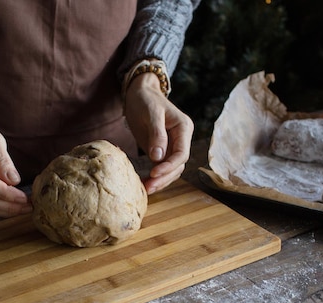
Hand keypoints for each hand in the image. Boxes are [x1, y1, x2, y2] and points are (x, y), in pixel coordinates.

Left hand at [124, 73, 193, 193]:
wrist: (139, 93)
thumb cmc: (145, 99)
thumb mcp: (151, 114)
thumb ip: (156, 135)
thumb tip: (158, 158)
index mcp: (184, 128)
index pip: (182, 153)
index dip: (169, 166)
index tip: (153, 173)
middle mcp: (181, 139)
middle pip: (177, 165)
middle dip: (164, 177)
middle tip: (148, 187)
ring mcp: (173, 146)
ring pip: (171, 170)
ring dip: (160, 181)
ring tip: (145, 189)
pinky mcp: (162, 151)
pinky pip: (162, 167)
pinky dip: (155, 177)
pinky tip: (145, 183)